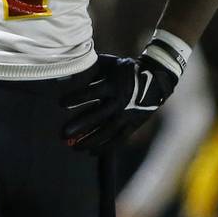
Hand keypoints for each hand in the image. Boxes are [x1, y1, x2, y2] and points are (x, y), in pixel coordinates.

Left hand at [62, 52, 178, 152]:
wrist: (157, 79)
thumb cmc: (125, 69)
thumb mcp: (110, 64)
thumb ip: (91, 68)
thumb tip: (68, 70)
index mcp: (113, 84)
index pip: (91, 92)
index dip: (76, 98)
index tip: (61, 104)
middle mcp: (120, 101)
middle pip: (98, 115)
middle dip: (80, 125)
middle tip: (64, 133)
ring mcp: (128, 115)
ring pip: (107, 131)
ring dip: (90, 140)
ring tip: (74, 147)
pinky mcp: (134, 125)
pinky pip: (119, 139)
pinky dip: (105, 147)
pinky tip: (91, 153)